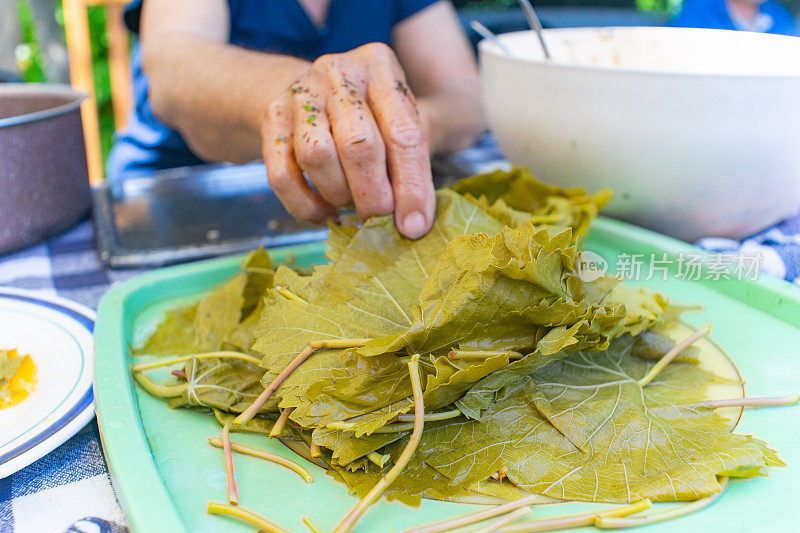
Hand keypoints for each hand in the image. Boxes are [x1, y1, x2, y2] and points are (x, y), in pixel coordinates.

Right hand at [261, 42, 434, 238]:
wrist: (319, 95)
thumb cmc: (375, 115)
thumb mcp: (406, 123)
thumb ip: (415, 167)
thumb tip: (413, 224)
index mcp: (381, 67)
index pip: (404, 133)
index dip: (412, 186)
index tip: (414, 226)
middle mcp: (338, 72)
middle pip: (358, 145)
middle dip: (374, 195)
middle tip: (381, 221)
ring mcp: (300, 93)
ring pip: (316, 157)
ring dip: (339, 195)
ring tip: (353, 204)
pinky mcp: (272, 118)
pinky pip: (282, 175)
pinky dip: (306, 206)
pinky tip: (326, 213)